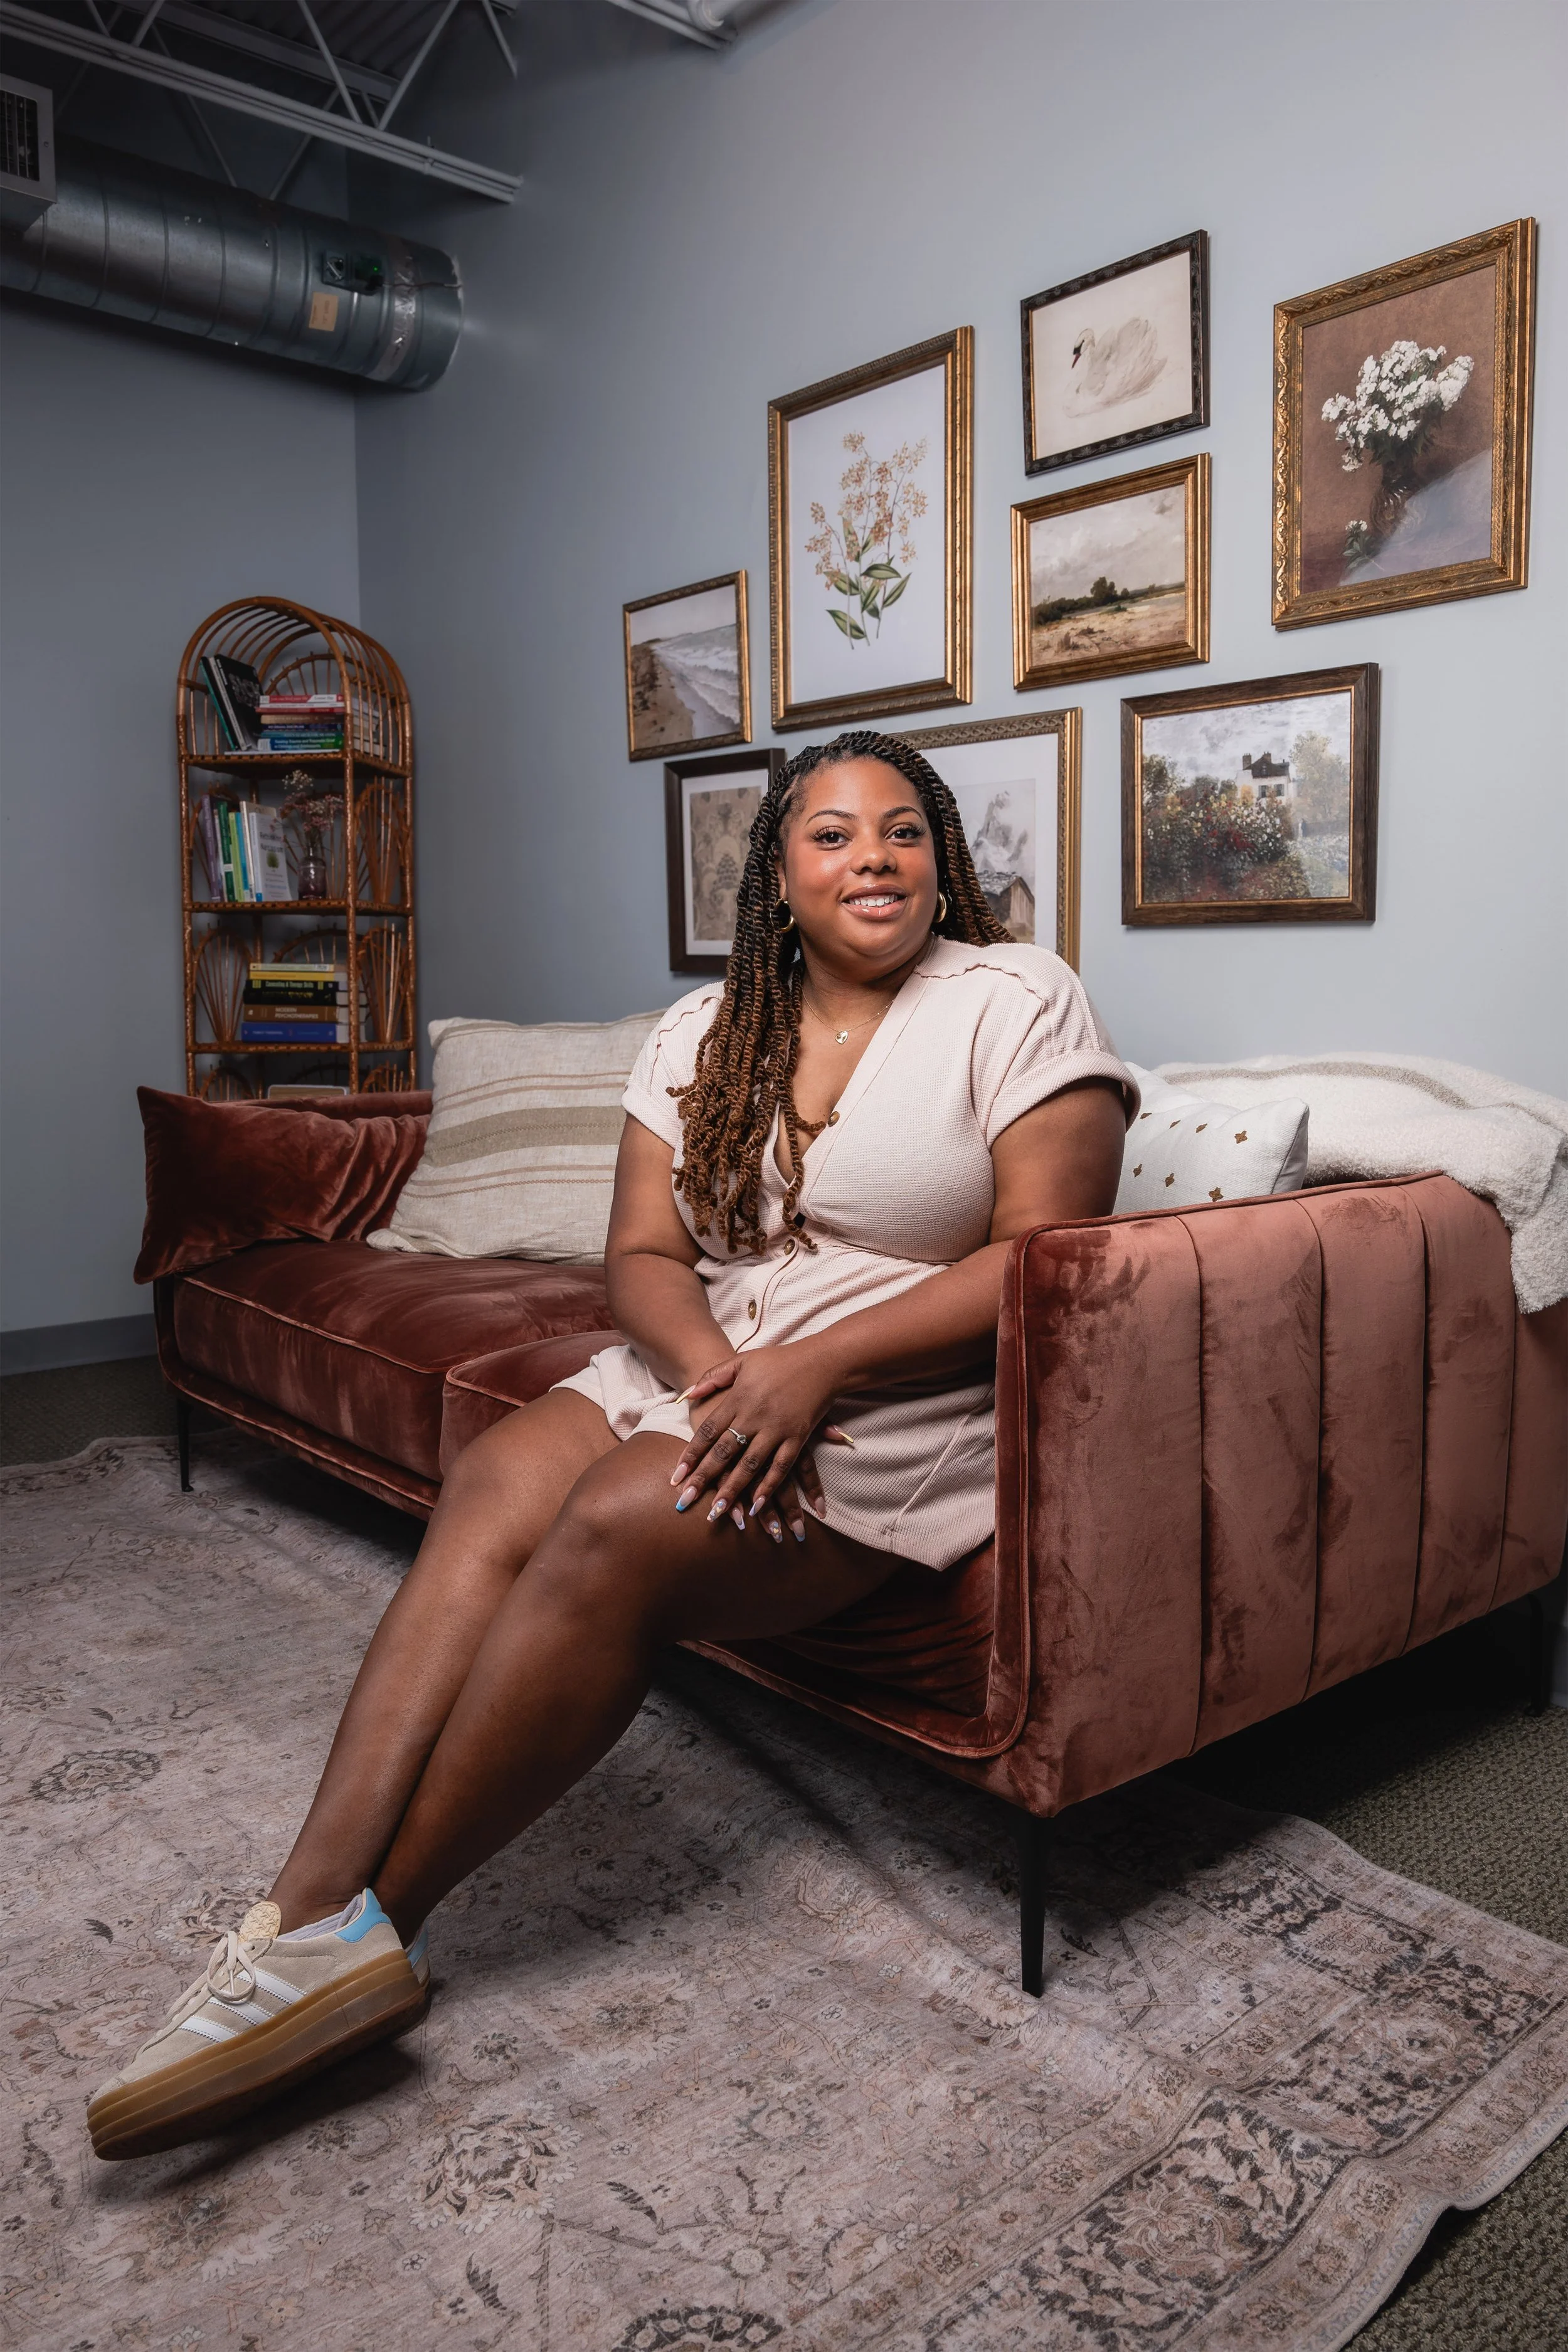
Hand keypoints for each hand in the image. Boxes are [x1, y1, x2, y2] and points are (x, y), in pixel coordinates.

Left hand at [669, 1346, 852, 1544]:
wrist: (821, 1361)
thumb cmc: (778, 1360)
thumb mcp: (741, 1361)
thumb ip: (713, 1377)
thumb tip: (687, 1394)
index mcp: (738, 1399)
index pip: (707, 1432)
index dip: (690, 1455)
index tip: (675, 1477)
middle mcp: (754, 1416)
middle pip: (724, 1453)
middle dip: (704, 1478)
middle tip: (685, 1501)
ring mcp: (777, 1429)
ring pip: (750, 1465)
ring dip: (733, 1490)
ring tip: (718, 1511)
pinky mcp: (798, 1437)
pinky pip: (781, 1467)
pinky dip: (768, 1486)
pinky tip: (756, 1505)